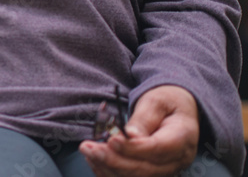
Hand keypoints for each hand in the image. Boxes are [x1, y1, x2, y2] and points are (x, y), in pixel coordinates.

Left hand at [79, 85, 198, 176]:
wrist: (177, 110)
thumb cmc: (167, 102)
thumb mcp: (156, 101)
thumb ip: (143, 118)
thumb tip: (130, 135)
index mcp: (182, 138)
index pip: (157, 149)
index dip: (132, 148)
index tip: (111, 140)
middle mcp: (177, 160)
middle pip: (145, 169)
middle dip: (113, 160)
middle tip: (88, 147)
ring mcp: (166, 170)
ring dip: (108, 167)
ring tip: (88, 151)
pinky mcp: (153, 172)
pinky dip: (110, 172)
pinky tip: (95, 160)